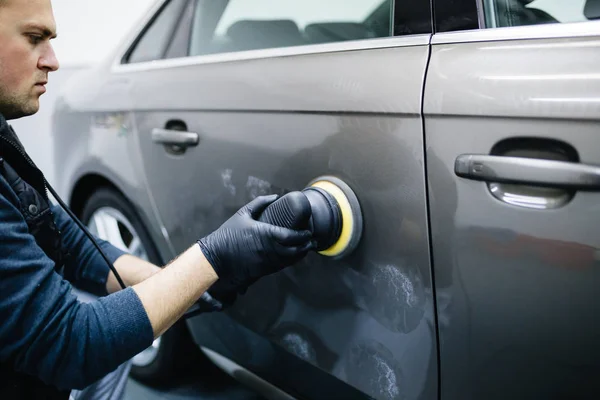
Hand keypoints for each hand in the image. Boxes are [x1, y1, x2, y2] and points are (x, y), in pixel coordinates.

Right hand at [197, 195, 313, 288]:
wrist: (217, 257)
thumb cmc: (229, 234)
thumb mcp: (243, 214)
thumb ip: (260, 203)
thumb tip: (276, 196)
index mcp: (265, 233)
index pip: (291, 236)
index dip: (303, 235)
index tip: (308, 232)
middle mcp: (269, 249)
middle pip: (295, 250)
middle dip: (306, 245)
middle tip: (312, 240)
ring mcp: (267, 261)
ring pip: (290, 260)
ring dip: (301, 254)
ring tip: (307, 248)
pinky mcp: (264, 270)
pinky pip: (282, 266)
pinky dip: (291, 261)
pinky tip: (295, 256)